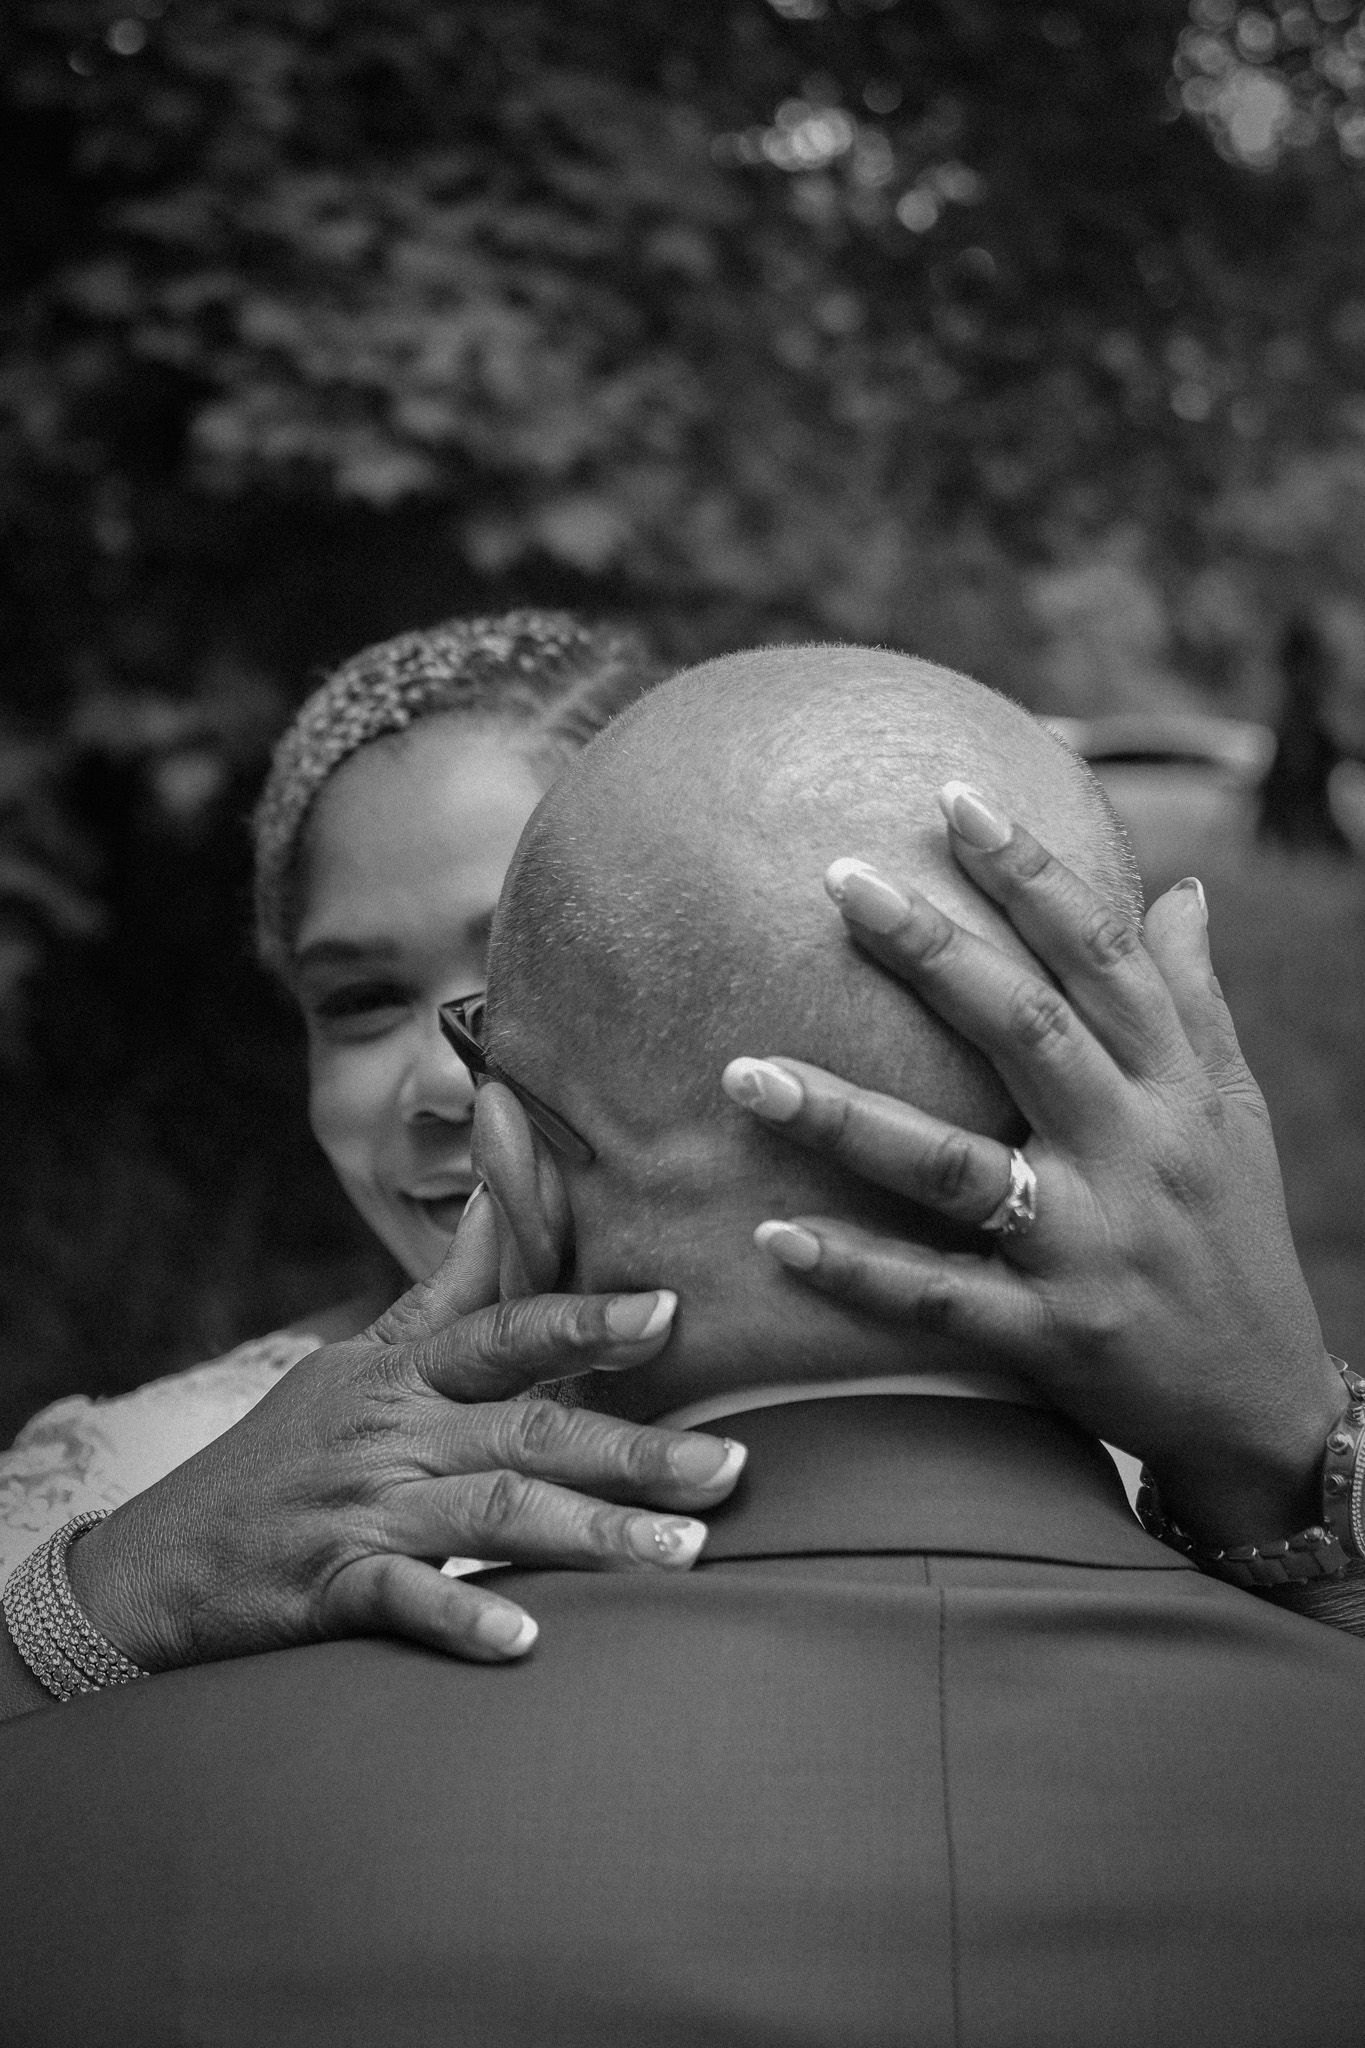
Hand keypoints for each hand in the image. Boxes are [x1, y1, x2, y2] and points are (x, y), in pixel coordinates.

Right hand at [64, 1188, 745, 1675]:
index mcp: (405, 1374)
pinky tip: (527, 1638)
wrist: (155, 1562)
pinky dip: (461, 1614)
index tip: (667, 1313)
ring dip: (588, 1531)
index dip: (584, 1321)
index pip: (504, 1332)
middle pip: (525, 1428)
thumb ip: (448, 1288)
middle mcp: (392, 1434)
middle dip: (633, 1448)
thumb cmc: (283, 1452)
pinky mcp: (327, 1589)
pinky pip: (401, 1598)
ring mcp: (360, 1510)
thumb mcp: (360, 1359)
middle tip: (731, 1467)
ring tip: (680, 1553)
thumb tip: (502, 1196)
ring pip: (487, 1511)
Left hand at [721, 782, 1340, 1547]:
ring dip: (845, 1118)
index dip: (1031, 872)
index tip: (953, 797)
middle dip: (929, 952)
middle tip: (836, 878)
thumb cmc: (1234, 1233)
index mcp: (1176, 1085)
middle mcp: (1137, 1151)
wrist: (1263, 1405)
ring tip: (744, 1072)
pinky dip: (857, 1270)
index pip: (1102, 955)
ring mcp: (1091, 1247)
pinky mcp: (1050, 1337)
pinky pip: (938, 1299)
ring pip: (956, 1169)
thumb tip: (1180, 890)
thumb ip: (1195, 1000)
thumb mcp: (1236, 1110)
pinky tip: (773, 1234)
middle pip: (1025, 1031)